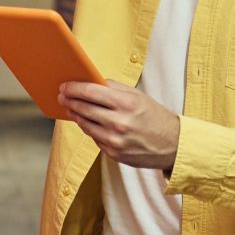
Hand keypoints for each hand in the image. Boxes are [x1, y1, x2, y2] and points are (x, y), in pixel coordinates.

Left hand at [59, 80, 180, 171]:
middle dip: (70, 101)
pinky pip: (94, 138)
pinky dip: (89, 128)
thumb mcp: (138, 97)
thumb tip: (91, 81)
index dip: (74, 88)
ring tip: (70, 107)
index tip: (65, 86)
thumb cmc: (154, 117)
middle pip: (84, 108)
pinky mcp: (114, 153)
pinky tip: (86, 121)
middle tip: (62, 96)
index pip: (91, 92)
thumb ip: (114, 88)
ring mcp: (115, 140)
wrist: (172, 145)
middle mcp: (119, 122)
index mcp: (126, 104)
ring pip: (86, 125)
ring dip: (75, 115)